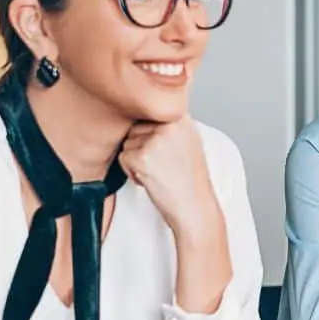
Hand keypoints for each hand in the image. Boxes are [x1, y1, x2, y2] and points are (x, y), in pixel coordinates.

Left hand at [120, 119, 221, 239]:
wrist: (195, 207)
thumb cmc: (190, 179)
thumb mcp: (188, 140)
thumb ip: (169, 124)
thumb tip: (141, 112)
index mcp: (182, 117)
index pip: (148, 114)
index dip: (150, 135)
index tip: (164, 151)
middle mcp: (170, 124)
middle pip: (136, 128)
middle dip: (142, 147)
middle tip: (163, 165)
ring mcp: (156, 140)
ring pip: (127, 143)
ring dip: (136, 160)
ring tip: (159, 172)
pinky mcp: (142, 157)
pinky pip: (123, 158)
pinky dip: (132, 172)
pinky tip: (152, 179)